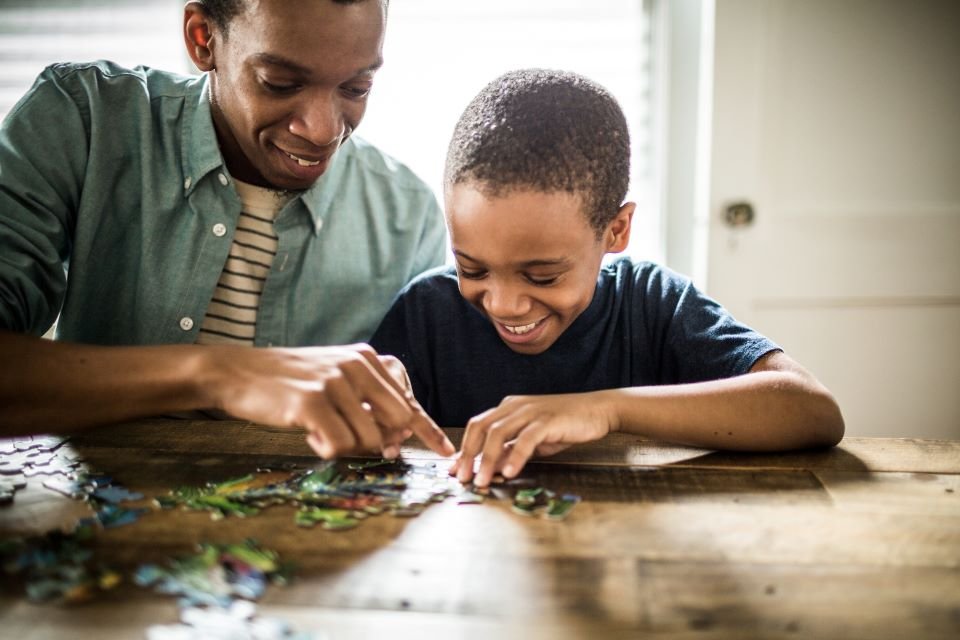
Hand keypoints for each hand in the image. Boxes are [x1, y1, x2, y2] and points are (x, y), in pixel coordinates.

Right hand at [207, 344, 453, 458]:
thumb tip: (394, 439)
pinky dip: (325, 449)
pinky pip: (338, 446)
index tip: (446, 452)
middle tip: (353, 444)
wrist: (237, 372)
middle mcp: (355, 366)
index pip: (407, 402)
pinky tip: (308, 434)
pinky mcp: (311, 402)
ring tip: (319, 431)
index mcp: (366, 358)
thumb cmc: (288, 381)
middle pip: (395, 424)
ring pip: (367, 440)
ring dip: (345, 447)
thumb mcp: (335, 377)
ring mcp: (334, 383)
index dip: (427, 431)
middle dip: (382, 446)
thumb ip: (366, 400)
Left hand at [450, 392, 614, 486]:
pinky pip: (526, 439)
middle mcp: (515, 406)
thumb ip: (512, 450)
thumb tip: (492, 468)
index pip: (477, 426)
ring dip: (487, 459)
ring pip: (499, 433)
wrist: (598, 410)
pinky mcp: (548, 420)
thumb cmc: (565, 425)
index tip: (454, 469)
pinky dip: (515, 456)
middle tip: (461, 478)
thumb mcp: (533, 440)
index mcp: (508, 408)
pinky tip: (510, 473)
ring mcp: (531, 411)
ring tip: (482, 480)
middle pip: (481, 428)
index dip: (464, 448)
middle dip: (468, 454)